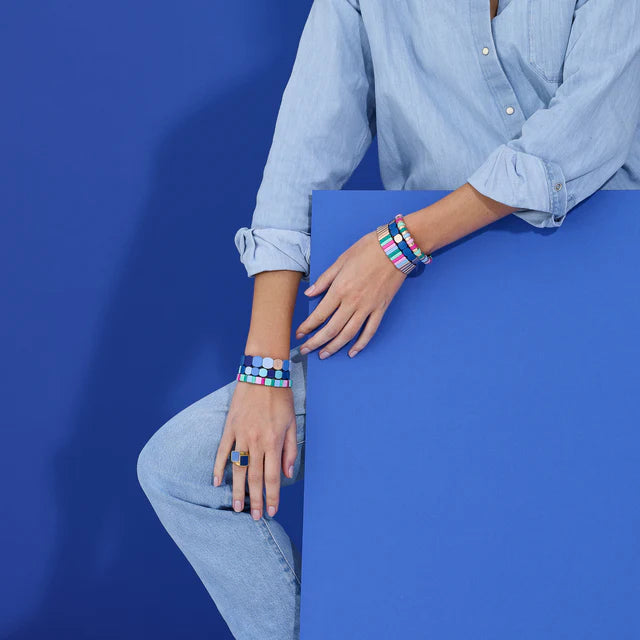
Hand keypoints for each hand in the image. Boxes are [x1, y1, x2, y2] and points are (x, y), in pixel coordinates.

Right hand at [212, 381, 297, 519]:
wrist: (263, 374)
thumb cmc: (281, 399)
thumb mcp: (292, 423)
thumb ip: (289, 450)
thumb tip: (287, 474)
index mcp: (273, 442)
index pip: (273, 477)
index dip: (272, 496)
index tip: (271, 511)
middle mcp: (256, 442)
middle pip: (255, 477)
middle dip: (256, 500)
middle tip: (254, 518)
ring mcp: (241, 435)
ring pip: (238, 468)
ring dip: (238, 490)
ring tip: (237, 507)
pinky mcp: (229, 428)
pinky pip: (222, 451)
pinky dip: (219, 467)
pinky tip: (217, 482)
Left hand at [295, 229, 406, 357]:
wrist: (396, 247)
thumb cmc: (368, 249)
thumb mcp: (341, 260)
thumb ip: (324, 280)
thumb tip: (309, 293)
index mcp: (340, 289)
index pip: (319, 315)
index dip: (307, 327)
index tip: (299, 334)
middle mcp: (353, 302)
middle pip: (331, 329)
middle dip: (316, 342)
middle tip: (305, 350)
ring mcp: (368, 307)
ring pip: (348, 334)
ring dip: (334, 347)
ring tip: (324, 355)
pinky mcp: (381, 309)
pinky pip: (370, 331)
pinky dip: (361, 344)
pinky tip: (352, 352)